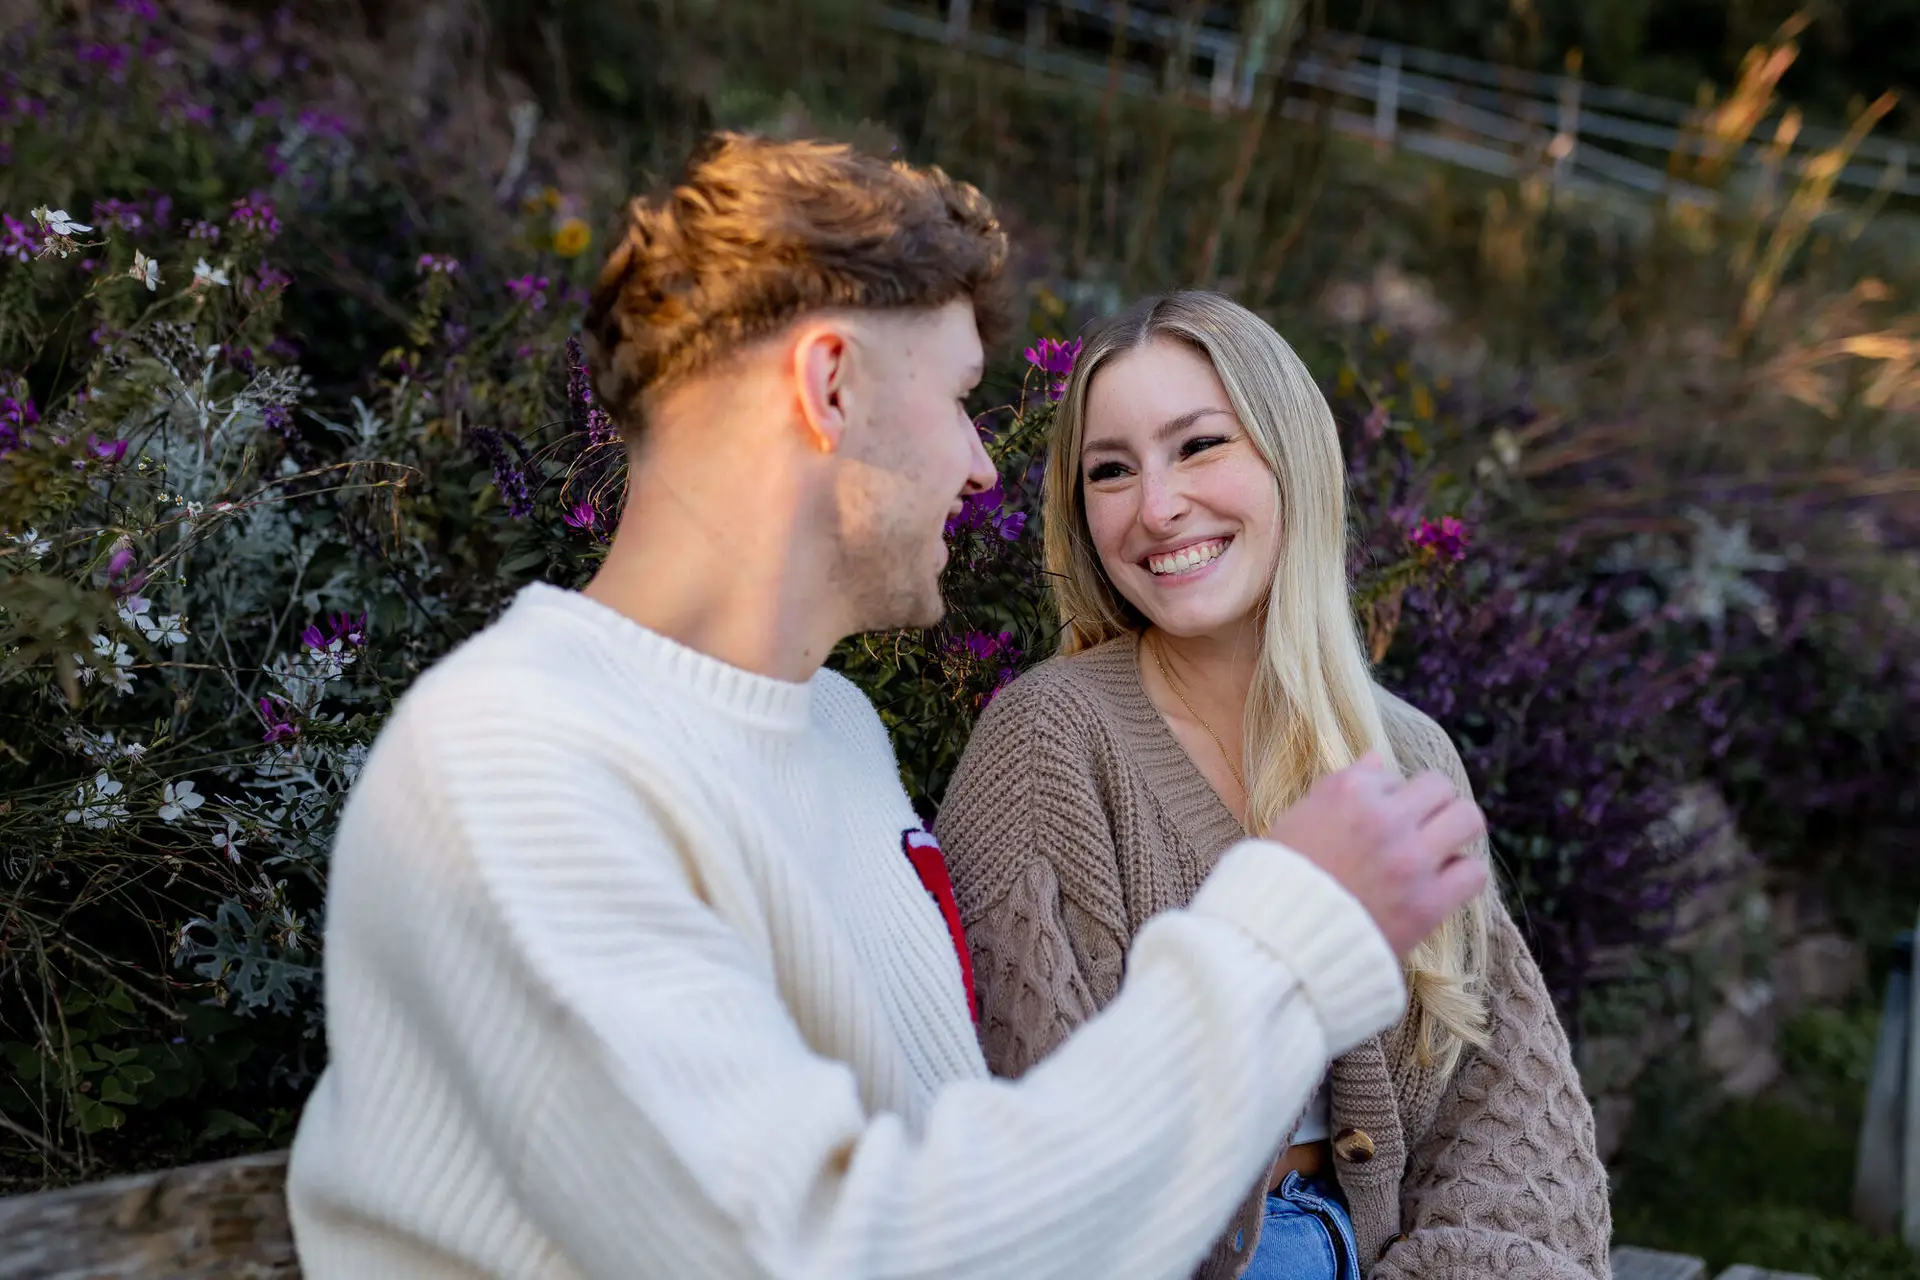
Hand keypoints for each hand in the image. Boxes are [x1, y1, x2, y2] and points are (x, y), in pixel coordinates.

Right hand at [1262, 753, 1486, 956]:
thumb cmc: (1282, 878)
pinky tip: (1442, 882)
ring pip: (1467, 819)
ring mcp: (1410, 860)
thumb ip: (1340, 785)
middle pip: (1439, 787)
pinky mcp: (1428, 902)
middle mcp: (1385, 819)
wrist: (1281, 943)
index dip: (1385, 797)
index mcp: (1348, 792)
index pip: (1391, 774)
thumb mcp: (1299, 817)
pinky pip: (1474, 872)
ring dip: (1455, 831)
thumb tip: (1377, 760)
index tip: (1374, 819)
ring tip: (1440, 849)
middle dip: (1430, 804)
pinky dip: (1462, 874)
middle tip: (1419, 828)